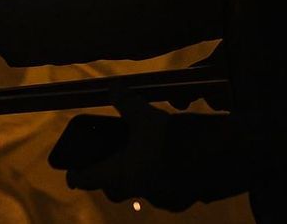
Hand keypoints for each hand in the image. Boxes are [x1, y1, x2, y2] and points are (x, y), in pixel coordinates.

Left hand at [60, 99, 197, 211]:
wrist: (215, 159)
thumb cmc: (173, 139)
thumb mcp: (146, 116)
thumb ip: (128, 103)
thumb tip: (114, 86)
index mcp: (121, 174)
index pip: (86, 180)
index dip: (76, 175)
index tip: (70, 174)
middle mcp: (137, 191)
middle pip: (113, 190)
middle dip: (110, 178)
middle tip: (111, 163)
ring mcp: (160, 198)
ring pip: (140, 192)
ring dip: (138, 179)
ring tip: (145, 160)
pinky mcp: (182, 199)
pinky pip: (166, 193)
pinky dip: (164, 180)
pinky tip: (173, 166)